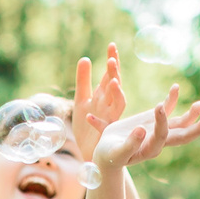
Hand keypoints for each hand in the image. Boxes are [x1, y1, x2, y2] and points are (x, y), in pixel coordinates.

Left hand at [72, 44, 126, 160]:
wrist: (87, 153)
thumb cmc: (86, 127)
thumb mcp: (81, 100)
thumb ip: (83, 80)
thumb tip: (85, 58)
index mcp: (105, 96)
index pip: (111, 75)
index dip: (112, 60)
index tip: (111, 45)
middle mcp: (109, 106)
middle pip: (115, 87)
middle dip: (114, 73)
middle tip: (111, 60)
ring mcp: (108, 120)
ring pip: (118, 105)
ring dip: (116, 94)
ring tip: (113, 82)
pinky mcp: (103, 135)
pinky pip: (103, 127)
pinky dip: (97, 122)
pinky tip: (87, 115)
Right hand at [89, 86, 199, 171]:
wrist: (106, 153)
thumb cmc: (109, 155)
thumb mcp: (117, 152)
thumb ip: (129, 144)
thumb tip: (141, 131)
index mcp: (150, 149)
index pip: (162, 135)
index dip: (163, 121)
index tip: (157, 107)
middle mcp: (159, 141)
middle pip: (182, 135)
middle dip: (195, 128)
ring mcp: (158, 130)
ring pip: (178, 123)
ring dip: (190, 115)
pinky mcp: (153, 120)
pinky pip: (166, 109)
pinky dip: (171, 99)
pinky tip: (176, 87)